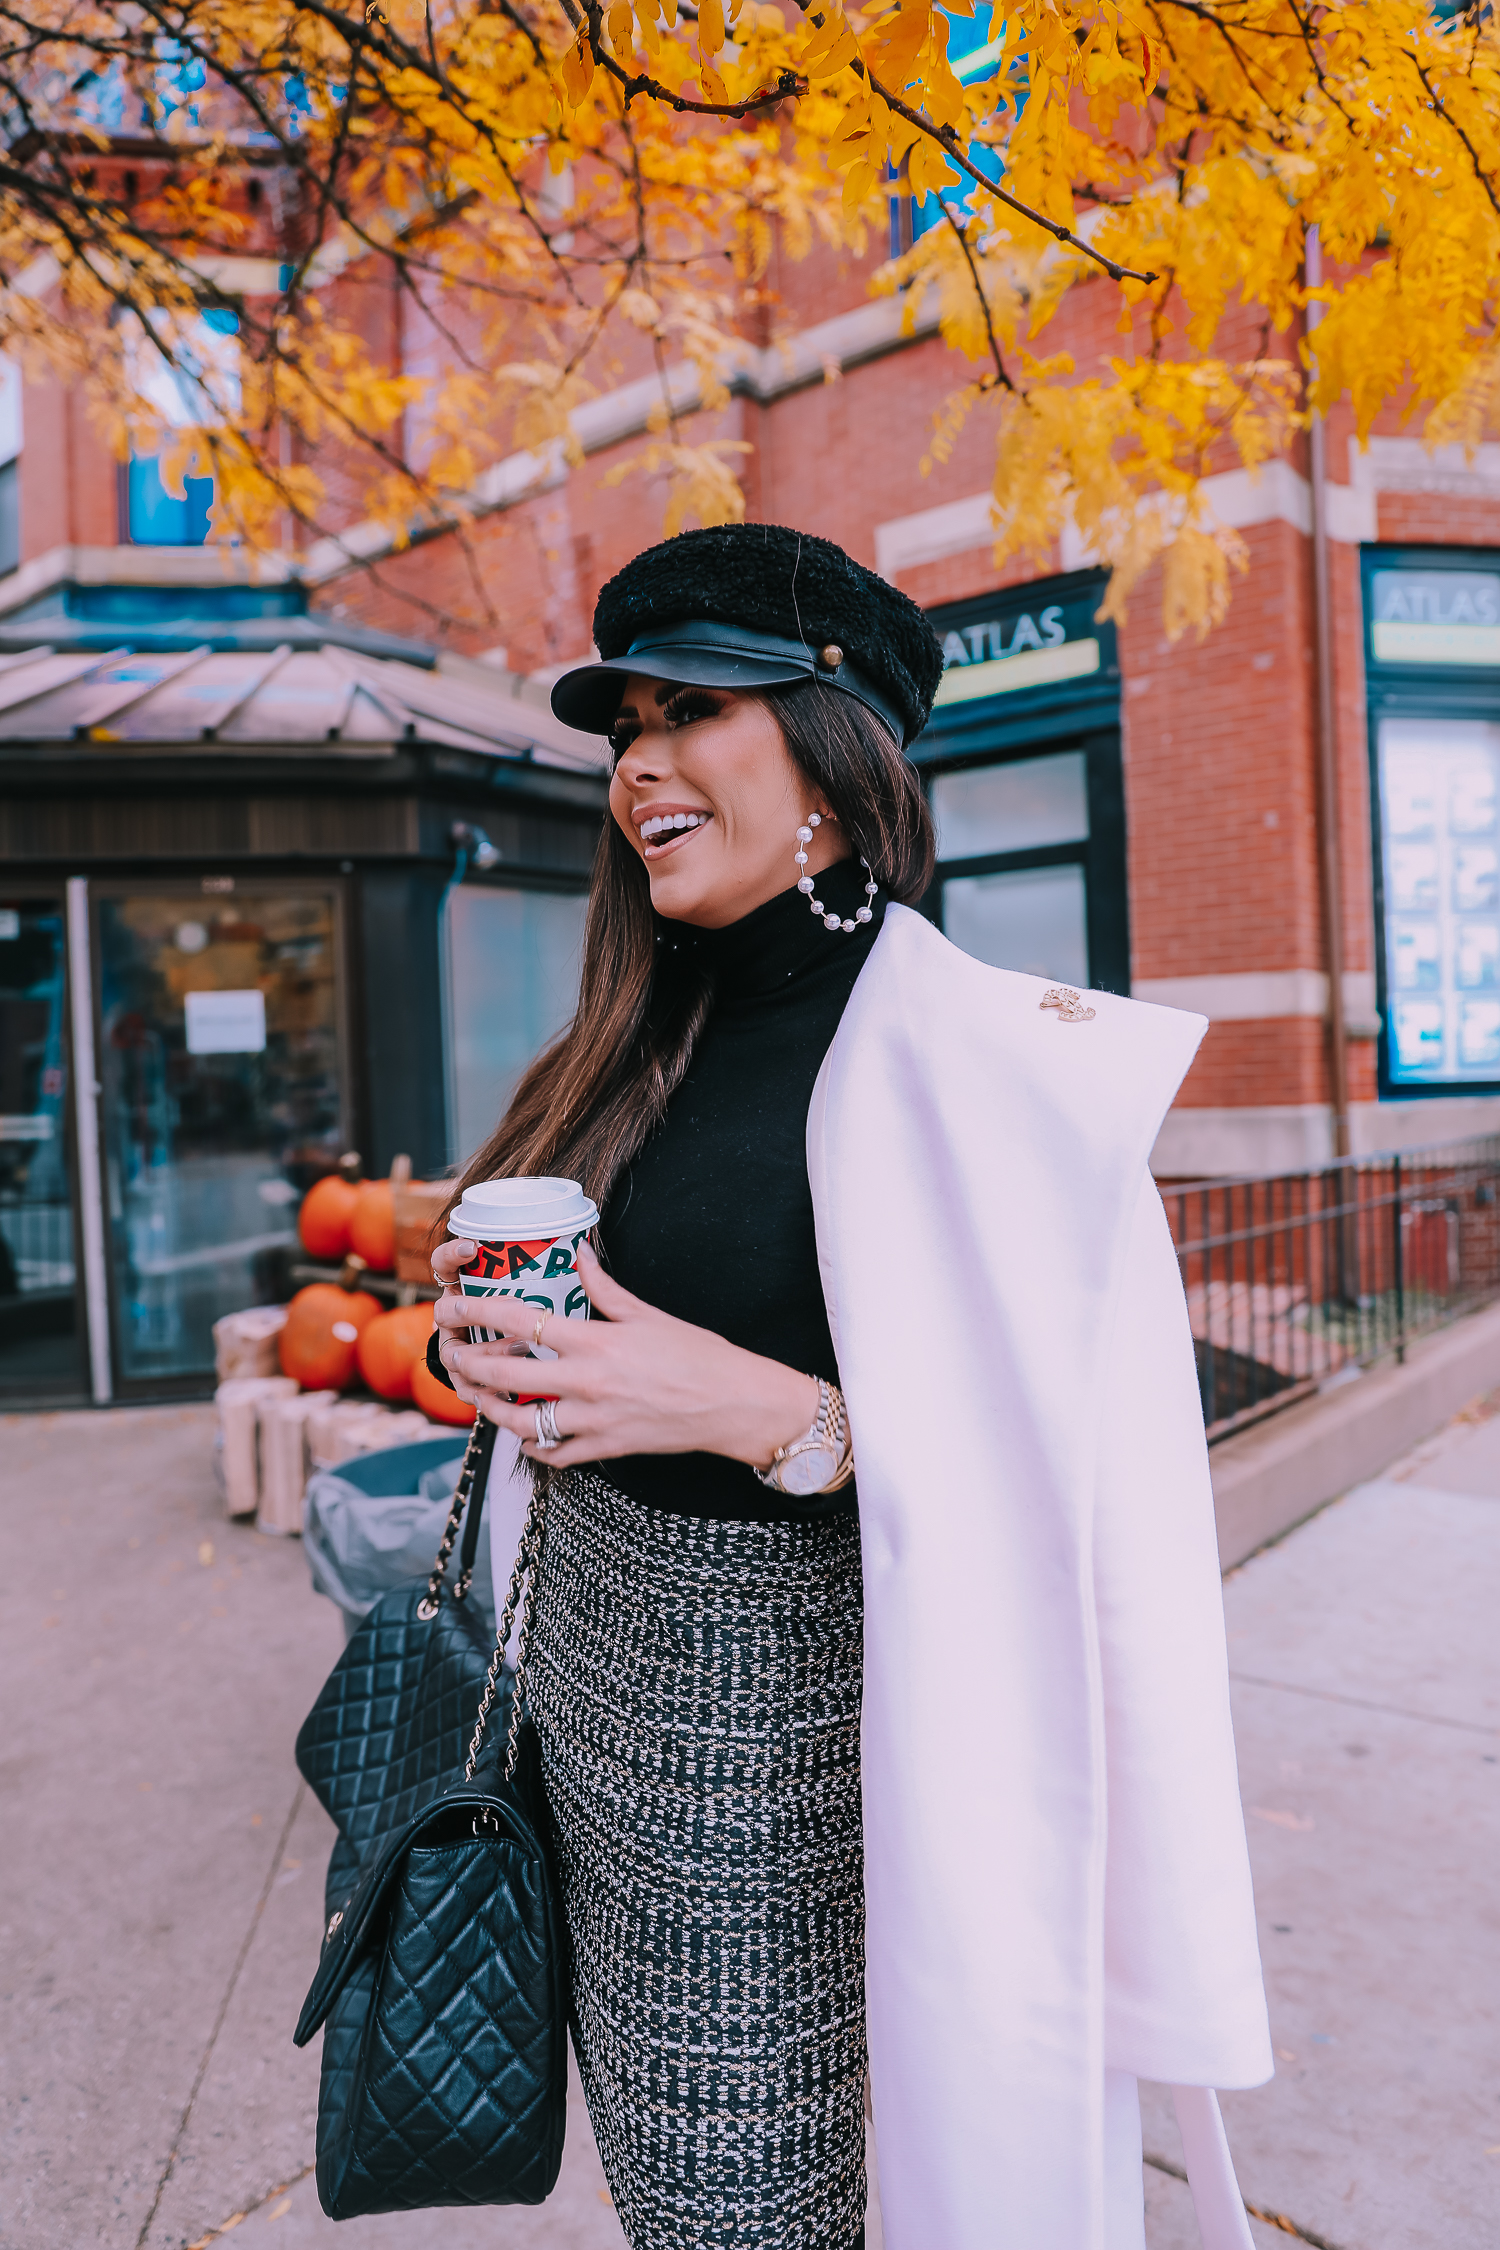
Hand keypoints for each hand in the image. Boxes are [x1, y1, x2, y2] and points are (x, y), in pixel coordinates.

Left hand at [431, 1241, 818, 1470]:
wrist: (733, 1404)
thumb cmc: (698, 1355)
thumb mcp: (648, 1313)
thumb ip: (605, 1287)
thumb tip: (580, 1252)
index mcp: (595, 1342)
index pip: (521, 1320)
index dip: (478, 1312)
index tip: (455, 1307)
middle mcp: (587, 1382)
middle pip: (506, 1376)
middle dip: (470, 1366)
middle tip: (454, 1358)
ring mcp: (593, 1420)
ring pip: (521, 1423)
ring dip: (492, 1411)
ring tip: (479, 1398)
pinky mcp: (604, 1448)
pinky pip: (554, 1454)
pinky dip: (533, 1446)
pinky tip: (524, 1434)